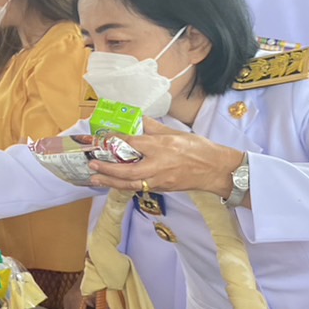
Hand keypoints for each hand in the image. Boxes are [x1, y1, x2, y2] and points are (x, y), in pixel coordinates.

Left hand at [86, 118, 241, 199]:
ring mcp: (159, 179)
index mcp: (161, 146)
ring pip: (130, 183)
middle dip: (107, 169)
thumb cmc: (199, 149)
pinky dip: (125, 185)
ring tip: (95, 179)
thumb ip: (154, 127)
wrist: (216, 169)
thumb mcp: (176, 132)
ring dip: (110, 182)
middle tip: (92, 165)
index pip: (132, 142)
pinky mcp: (162, 188)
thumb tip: (140, 119)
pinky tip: (115, 183)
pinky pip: (139, 187)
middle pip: (126, 170)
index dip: (115, 140)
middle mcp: (158, 164)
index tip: (104, 138)